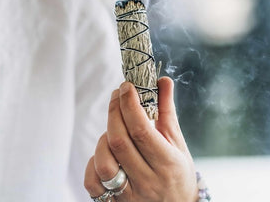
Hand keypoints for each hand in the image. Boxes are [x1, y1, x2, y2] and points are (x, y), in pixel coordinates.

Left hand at [84, 77, 197, 200]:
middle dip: (114, 113)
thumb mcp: (176, 143)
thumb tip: (163, 80)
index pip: (141, 130)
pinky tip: (104, 154)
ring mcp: (131, 195)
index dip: (129, 104)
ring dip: (103, 141)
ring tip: (113, 132)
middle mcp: (149, 181)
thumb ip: (166, 111)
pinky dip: (92, 164)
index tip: (125, 87)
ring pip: (104, 163)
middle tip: (116, 97)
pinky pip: (92, 183)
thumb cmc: (176, 172)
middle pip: (119, 142)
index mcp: (168, 164)